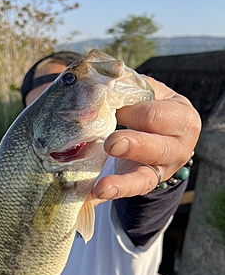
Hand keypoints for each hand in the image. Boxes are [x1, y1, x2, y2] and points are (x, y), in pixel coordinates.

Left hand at [92, 76, 201, 203]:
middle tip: (111, 143)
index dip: (131, 112)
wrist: (163, 136)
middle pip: (156, 147)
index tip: (109, 107)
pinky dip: (110, 195)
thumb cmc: (152, 108)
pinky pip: (128, 193)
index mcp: (182, 118)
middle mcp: (178, 148)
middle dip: (133, 145)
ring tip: (102, 186)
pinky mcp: (145, 185)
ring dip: (122, 182)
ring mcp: (162, 171)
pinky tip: (93, 198)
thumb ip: (131, 86)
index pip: (154, 115)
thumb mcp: (149, 94)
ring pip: (144, 179)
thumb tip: (103, 76)